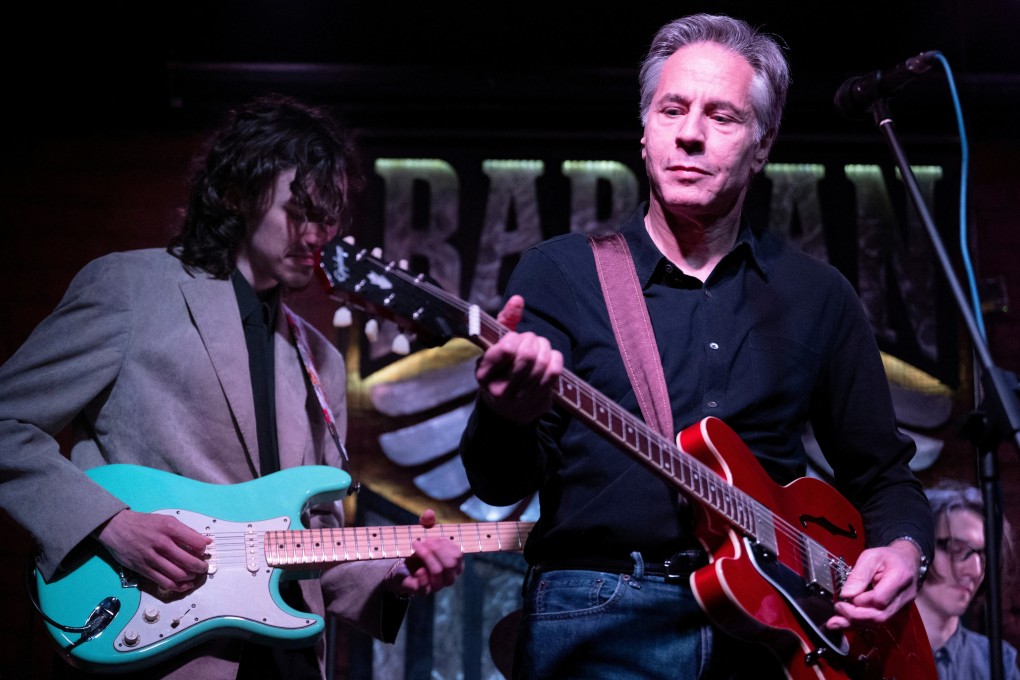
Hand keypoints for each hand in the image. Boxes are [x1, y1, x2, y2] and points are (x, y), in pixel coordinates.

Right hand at [96, 509, 211, 592]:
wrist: (116, 528)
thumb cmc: (144, 523)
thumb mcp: (166, 520)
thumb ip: (186, 531)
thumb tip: (206, 542)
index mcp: (169, 528)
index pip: (195, 542)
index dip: (203, 549)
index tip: (203, 551)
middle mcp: (161, 543)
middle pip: (188, 561)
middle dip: (200, 567)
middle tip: (203, 567)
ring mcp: (151, 558)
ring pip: (178, 574)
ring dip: (190, 577)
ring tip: (193, 575)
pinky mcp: (143, 569)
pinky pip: (164, 582)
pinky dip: (178, 586)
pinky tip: (184, 584)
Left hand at [387, 509, 464, 596]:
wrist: (400, 568)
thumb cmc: (418, 551)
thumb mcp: (422, 533)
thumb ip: (427, 523)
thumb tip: (429, 513)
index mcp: (455, 562)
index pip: (458, 554)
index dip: (445, 545)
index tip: (431, 537)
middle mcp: (449, 575)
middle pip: (450, 563)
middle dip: (436, 550)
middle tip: (422, 542)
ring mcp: (437, 585)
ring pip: (439, 572)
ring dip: (427, 557)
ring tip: (416, 547)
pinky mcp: (423, 591)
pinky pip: (427, 586)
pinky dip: (422, 575)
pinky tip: (417, 568)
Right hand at [475, 295, 562, 423]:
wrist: (506, 411)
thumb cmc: (500, 370)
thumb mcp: (494, 348)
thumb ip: (505, 322)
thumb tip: (518, 299)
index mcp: (484, 375)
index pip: (506, 348)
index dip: (515, 337)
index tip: (515, 337)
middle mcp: (501, 390)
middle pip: (527, 355)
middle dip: (532, 340)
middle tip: (531, 339)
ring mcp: (521, 399)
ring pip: (542, 363)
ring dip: (545, 347)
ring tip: (541, 346)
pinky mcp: (539, 402)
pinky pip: (554, 373)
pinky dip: (556, 358)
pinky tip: (550, 356)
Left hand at [826, 539, 920, 629]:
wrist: (906, 561)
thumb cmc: (887, 557)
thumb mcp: (870, 557)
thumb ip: (859, 575)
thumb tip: (846, 594)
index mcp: (899, 578)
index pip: (879, 599)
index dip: (860, 601)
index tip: (845, 596)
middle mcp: (904, 597)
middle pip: (880, 616)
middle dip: (855, 616)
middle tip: (838, 609)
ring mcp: (902, 607)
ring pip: (879, 622)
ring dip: (855, 624)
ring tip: (835, 623)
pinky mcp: (896, 612)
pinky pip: (879, 622)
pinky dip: (861, 623)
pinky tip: (845, 623)